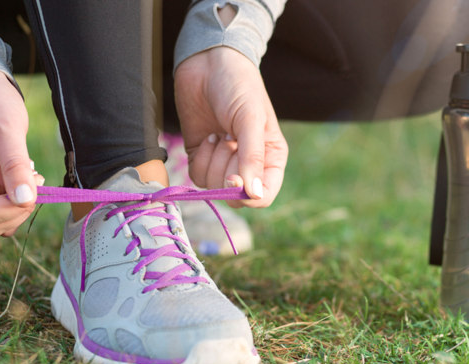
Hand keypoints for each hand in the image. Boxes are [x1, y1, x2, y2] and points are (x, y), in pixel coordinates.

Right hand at [0, 70, 41, 236]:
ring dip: (20, 204)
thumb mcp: (7, 126)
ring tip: (29, 172)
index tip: (37, 183)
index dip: (16, 208)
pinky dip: (20, 196)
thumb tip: (25, 199)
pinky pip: (4, 207)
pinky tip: (25, 172)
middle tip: (35, 178)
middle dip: (18, 209)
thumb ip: (15, 163)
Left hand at [174, 47, 287, 207]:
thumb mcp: (251, 119)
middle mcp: (248, 165)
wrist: (208, 63)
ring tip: (219, 133)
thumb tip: (253, 194)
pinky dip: (199, 158)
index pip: (263, 196)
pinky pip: (197, 177)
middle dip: (226, 171)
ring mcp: (223, 161)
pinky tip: (207, 135)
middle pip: (235, 195)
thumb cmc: (239, 86)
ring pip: (214, 187)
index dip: (246, 194)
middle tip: (228, 140)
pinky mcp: (202, 156)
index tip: (233, 176)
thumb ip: (252, 158)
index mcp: (271, 158)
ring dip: (212, 161)